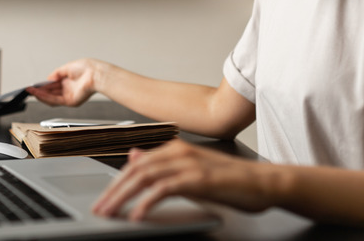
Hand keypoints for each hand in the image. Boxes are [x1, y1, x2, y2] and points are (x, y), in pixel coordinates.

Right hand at [26, 58, 101, 106]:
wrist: (96, 74)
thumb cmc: (87, 68)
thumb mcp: (67, 67)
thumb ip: (56, 74)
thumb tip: (48, 79)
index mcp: (69, 80)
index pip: (53, 85)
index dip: (43, 85)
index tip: (35, 85)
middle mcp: (69, 89)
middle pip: (51, 92)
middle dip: (39, 91)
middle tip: (30, 90)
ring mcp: (69, 96)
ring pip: (51, 98)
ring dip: (40, 95)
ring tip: (31, 92)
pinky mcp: (71, 101)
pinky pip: (55, 101)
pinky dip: (45, 98)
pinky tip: (38, 94)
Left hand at [92, 140, 278, 220]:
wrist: (264, 182)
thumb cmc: (231, 180)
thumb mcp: (191, 170)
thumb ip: (163, 165)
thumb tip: (134, 157)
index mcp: (176, 148)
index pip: (136, 164)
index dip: (116, 182)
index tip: (103, 199)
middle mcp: (179, 151)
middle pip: (135, 169)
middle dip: (113, 190)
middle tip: (99, 208)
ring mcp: (189, 163)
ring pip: (144, 177)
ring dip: (123, 196)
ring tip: (110, 212)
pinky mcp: (198, 179)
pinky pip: (164, 189)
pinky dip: (147, 202)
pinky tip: (137, 214)